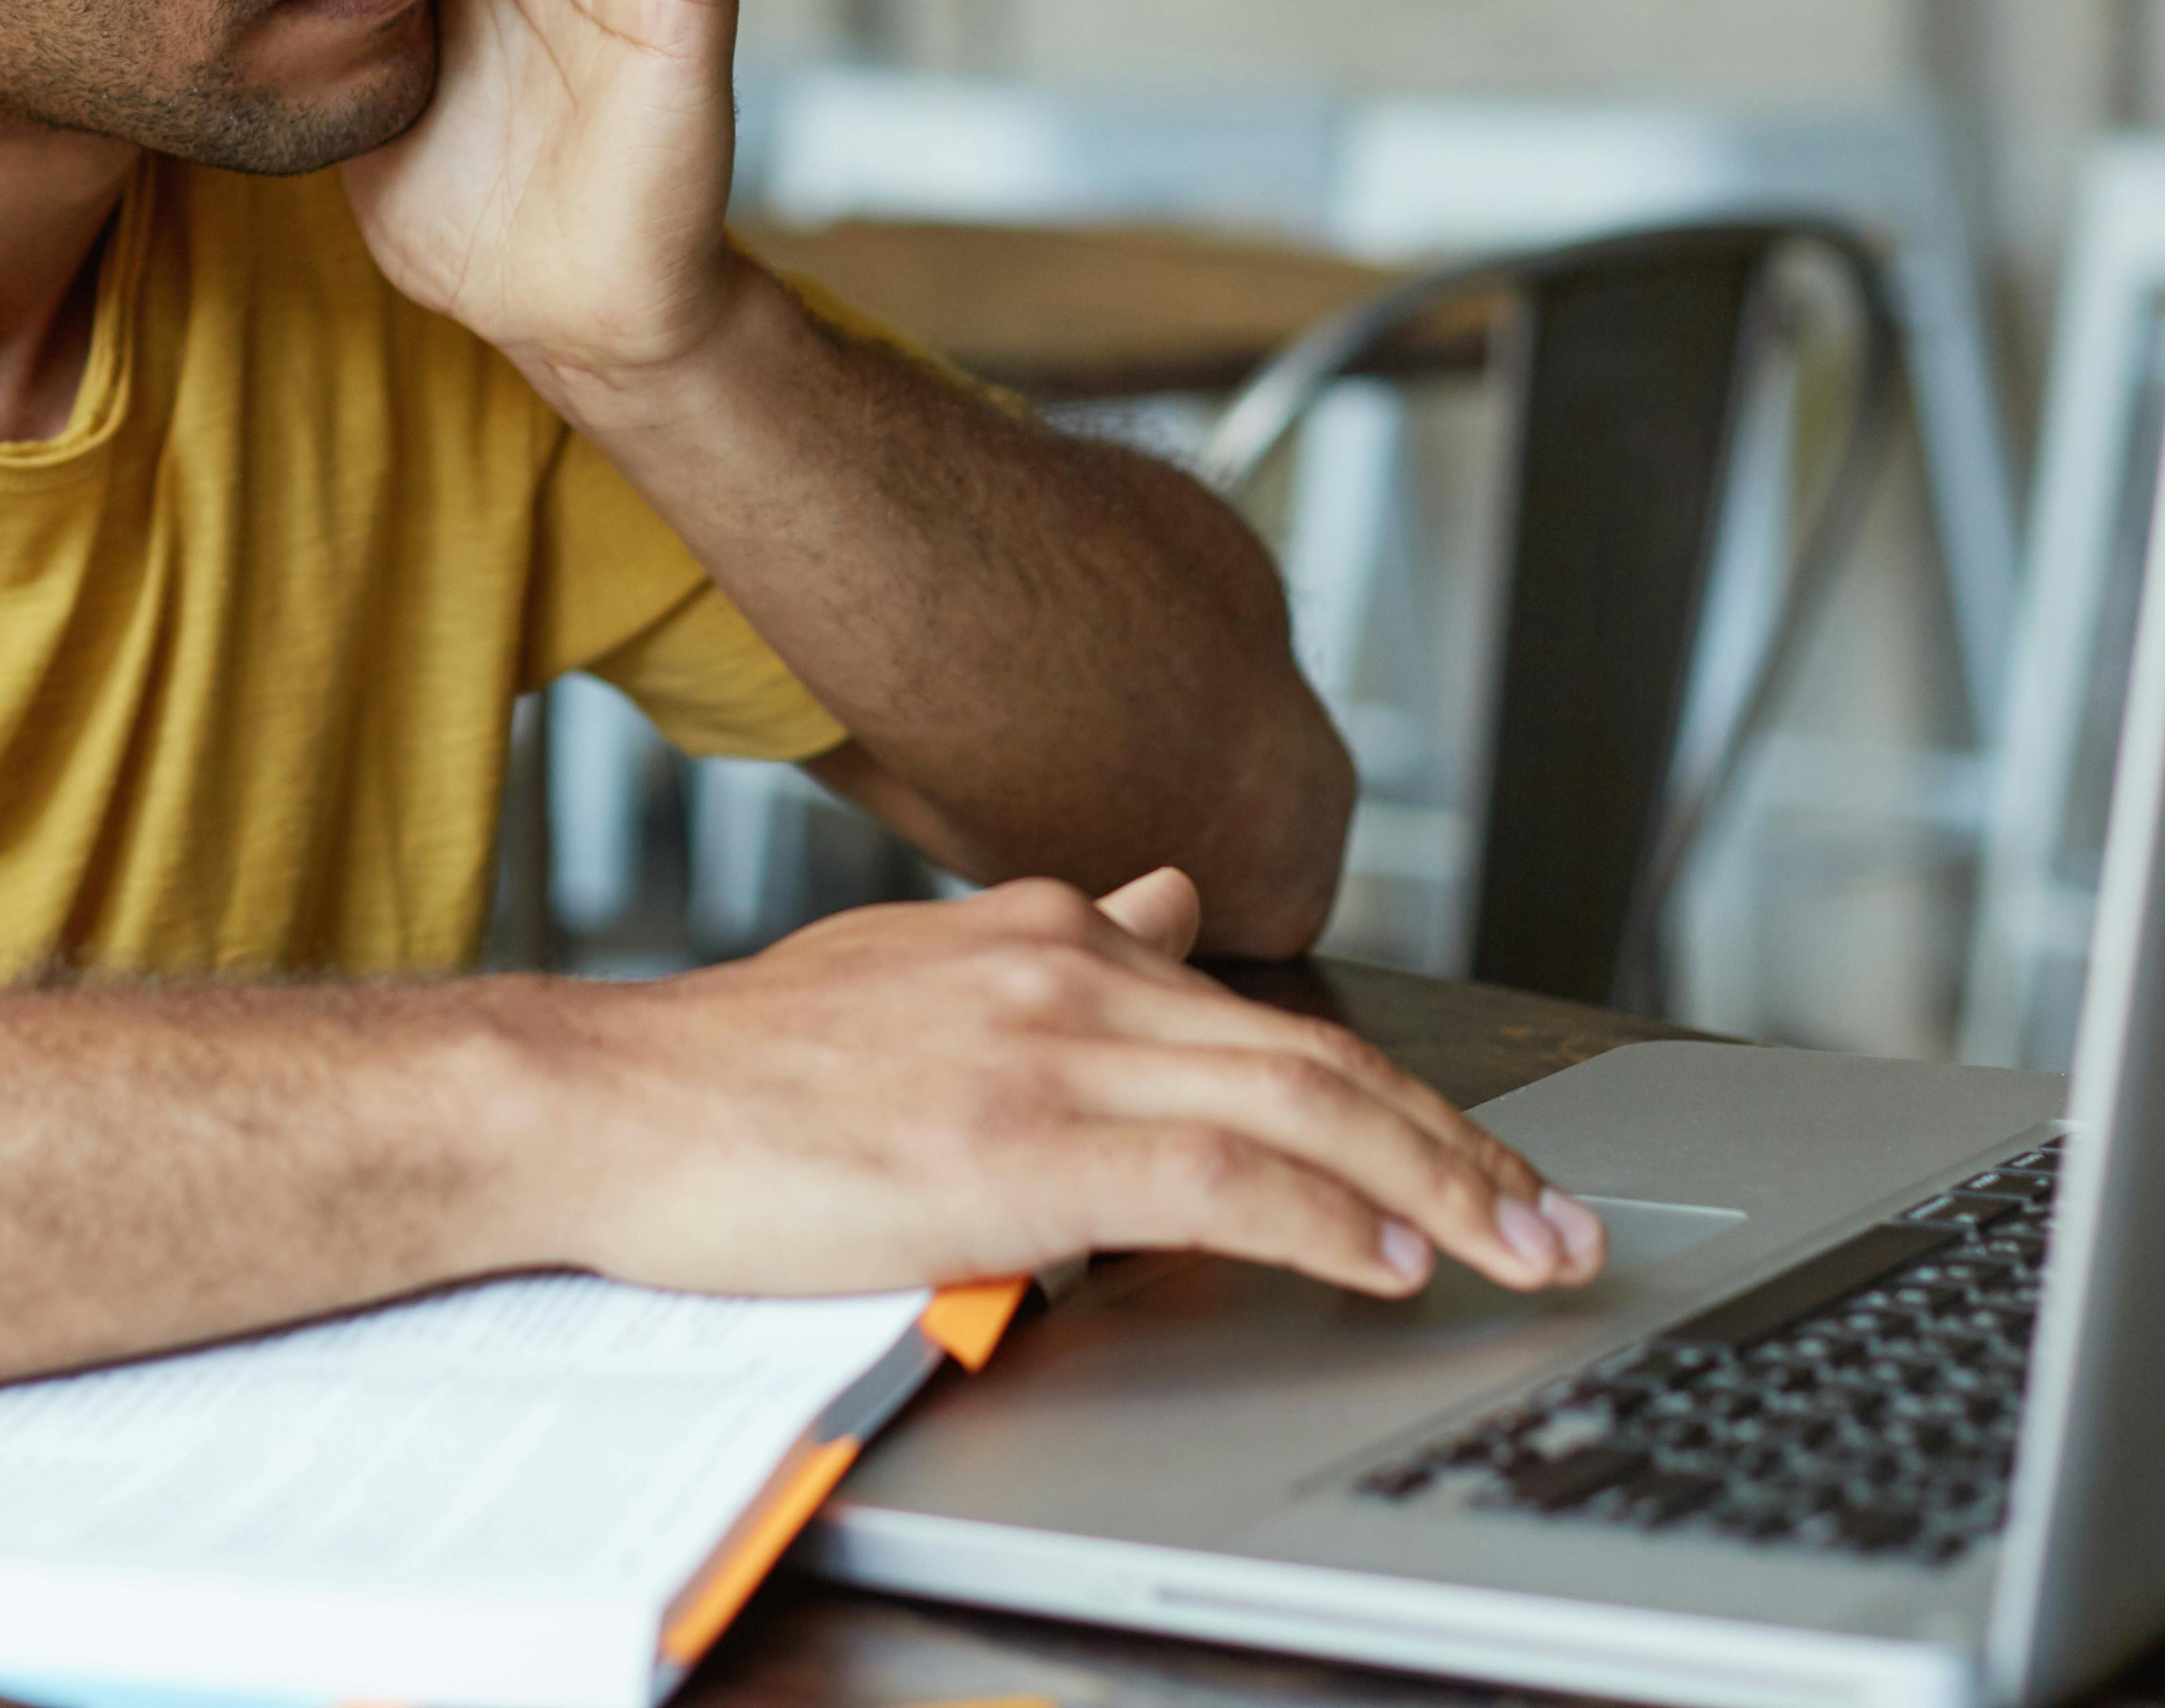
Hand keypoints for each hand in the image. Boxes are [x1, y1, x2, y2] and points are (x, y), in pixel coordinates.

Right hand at [520, 869, 1608, 1302]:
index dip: (1391, 1089)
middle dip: (1458, 1146)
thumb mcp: (918, 967)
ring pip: (1300, 1110)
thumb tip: (1167, 906)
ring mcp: (1048, 1053)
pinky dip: (1320, 1220)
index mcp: (1050, 935)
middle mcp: (1070, 972)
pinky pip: (1216, 1182)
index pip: (1269, 1014)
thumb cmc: (742, 1069)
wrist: (609, 1102)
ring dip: (1433, 1188)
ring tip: (1518, 1247)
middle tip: (1555, 1217)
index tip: (1471, 1155)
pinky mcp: (1018, 1145)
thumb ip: (1056, 946)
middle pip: (1319, 1057)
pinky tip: (1386, 1259)